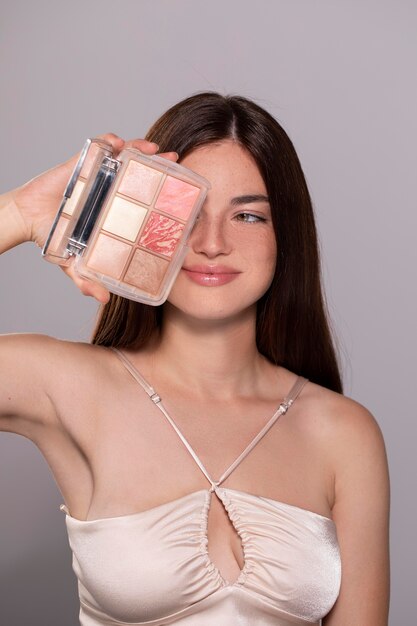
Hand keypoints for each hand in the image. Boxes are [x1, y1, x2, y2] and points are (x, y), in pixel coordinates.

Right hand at [11, 134, 177, 302]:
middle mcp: (110, 189)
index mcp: (114, 208)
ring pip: (125, 154)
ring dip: (139, 147)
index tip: (178, 189)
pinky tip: (116, 143)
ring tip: (151, 148)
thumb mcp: (74, 263)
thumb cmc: (54, 237)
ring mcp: (98, 175)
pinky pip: (99, 146)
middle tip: (175, 160)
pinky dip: (109, 141)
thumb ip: (86, 280)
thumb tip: (103, 300)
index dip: (161, 191)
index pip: (143, 195)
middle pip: (140, 171)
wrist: (28, 219)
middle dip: (159, 163)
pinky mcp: (82, 163)